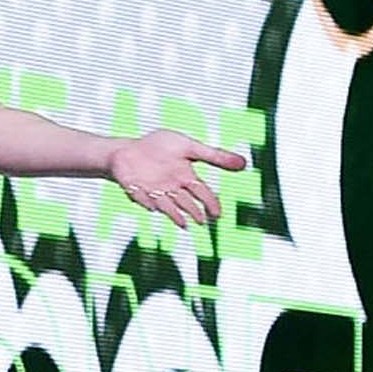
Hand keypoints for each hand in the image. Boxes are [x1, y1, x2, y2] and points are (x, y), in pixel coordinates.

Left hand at [109, 128, 248, 229]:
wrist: (128, 148)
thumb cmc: (159, 148)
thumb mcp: (188, 147)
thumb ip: (214, 156)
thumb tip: (244, 164)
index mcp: (186, 178)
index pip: (203, 193)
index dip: (211, 203)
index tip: (218, 214)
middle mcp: (171, 188)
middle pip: (186, 203)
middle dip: (194, 212)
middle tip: (203, 221)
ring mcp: (152, 190)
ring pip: (166, 206)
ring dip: (174, 214)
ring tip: (183, 224)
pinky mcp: (133, 188)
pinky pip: (139, 197)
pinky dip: (145, 201)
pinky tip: (153, 207)